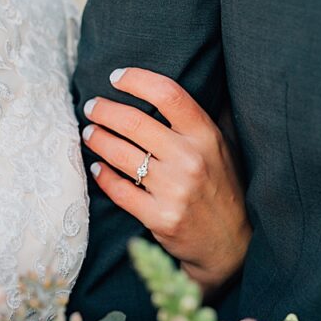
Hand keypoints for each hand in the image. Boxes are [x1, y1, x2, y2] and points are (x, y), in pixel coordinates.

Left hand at [82, 67, 250, 294]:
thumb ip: (198, 121)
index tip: (115, 76)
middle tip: (90, 106)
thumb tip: (163, 88)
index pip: (169, 94)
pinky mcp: (159, 217)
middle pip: (134, 121)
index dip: (137, 79)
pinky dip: (102, 175)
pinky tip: (96, 166)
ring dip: (97, 139)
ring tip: (89, 132)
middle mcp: (191, 159)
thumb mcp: (221, 149)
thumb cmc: (220, 188)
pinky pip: (119, 189)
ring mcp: (175, 190)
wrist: (231, 244)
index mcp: (207, 136)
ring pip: (120, 154)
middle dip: (104, 110)